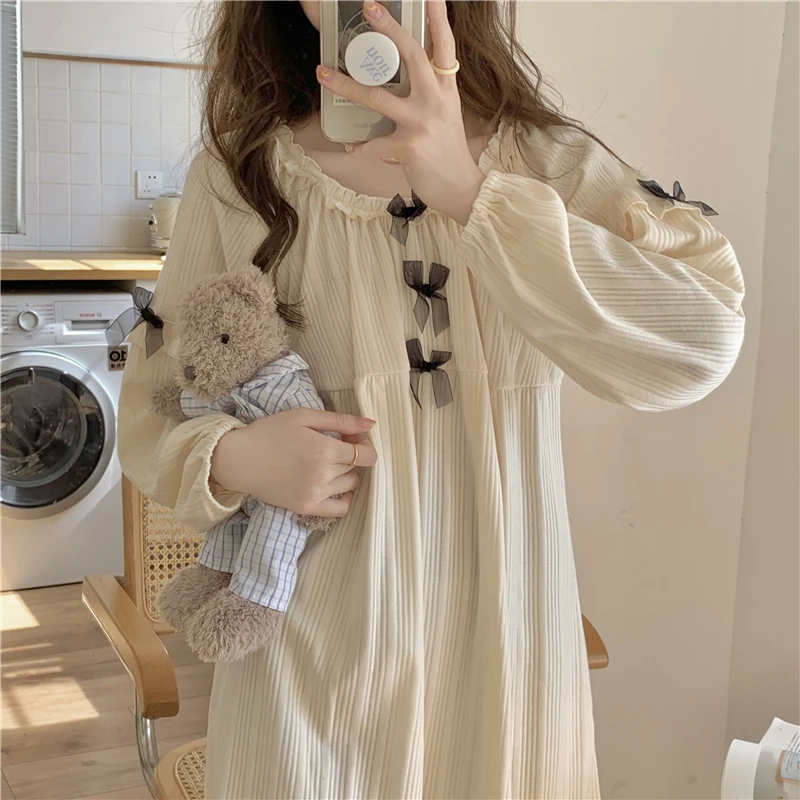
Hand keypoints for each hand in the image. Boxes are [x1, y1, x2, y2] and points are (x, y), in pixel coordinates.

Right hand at [210, 409, 377, 517]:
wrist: (239, 459)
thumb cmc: (270, 432)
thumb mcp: (304, 416)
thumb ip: (340, 420)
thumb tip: (371, 424)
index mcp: (325, 449)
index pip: (366, 454)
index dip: (363, 444)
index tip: (350, 437)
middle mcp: (324, 474)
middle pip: (356, 468)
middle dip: (351, 455)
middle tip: (332, 445)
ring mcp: (316, 494)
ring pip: (350, 485)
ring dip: (345, 474)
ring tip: (327, 463)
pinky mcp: (306, 507)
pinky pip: (340, 509)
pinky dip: (343, 498)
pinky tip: (333, 486)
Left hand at [316, 0, 484, 225]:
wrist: (460, 187)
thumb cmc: (448, 151)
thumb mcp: (445, 113)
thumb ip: (428, 91)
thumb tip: (399, 77)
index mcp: (446, 88)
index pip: (444, 44)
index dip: (437, 16)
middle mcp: (435, 100)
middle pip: (412, 56)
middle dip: (389, 29)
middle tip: (369, 7)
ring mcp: (421, 123)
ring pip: (377, 98)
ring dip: (346, 85)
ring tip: (323, 74)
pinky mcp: (408, 148)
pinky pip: (373, 143)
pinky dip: (358, 145)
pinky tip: (349, 145)